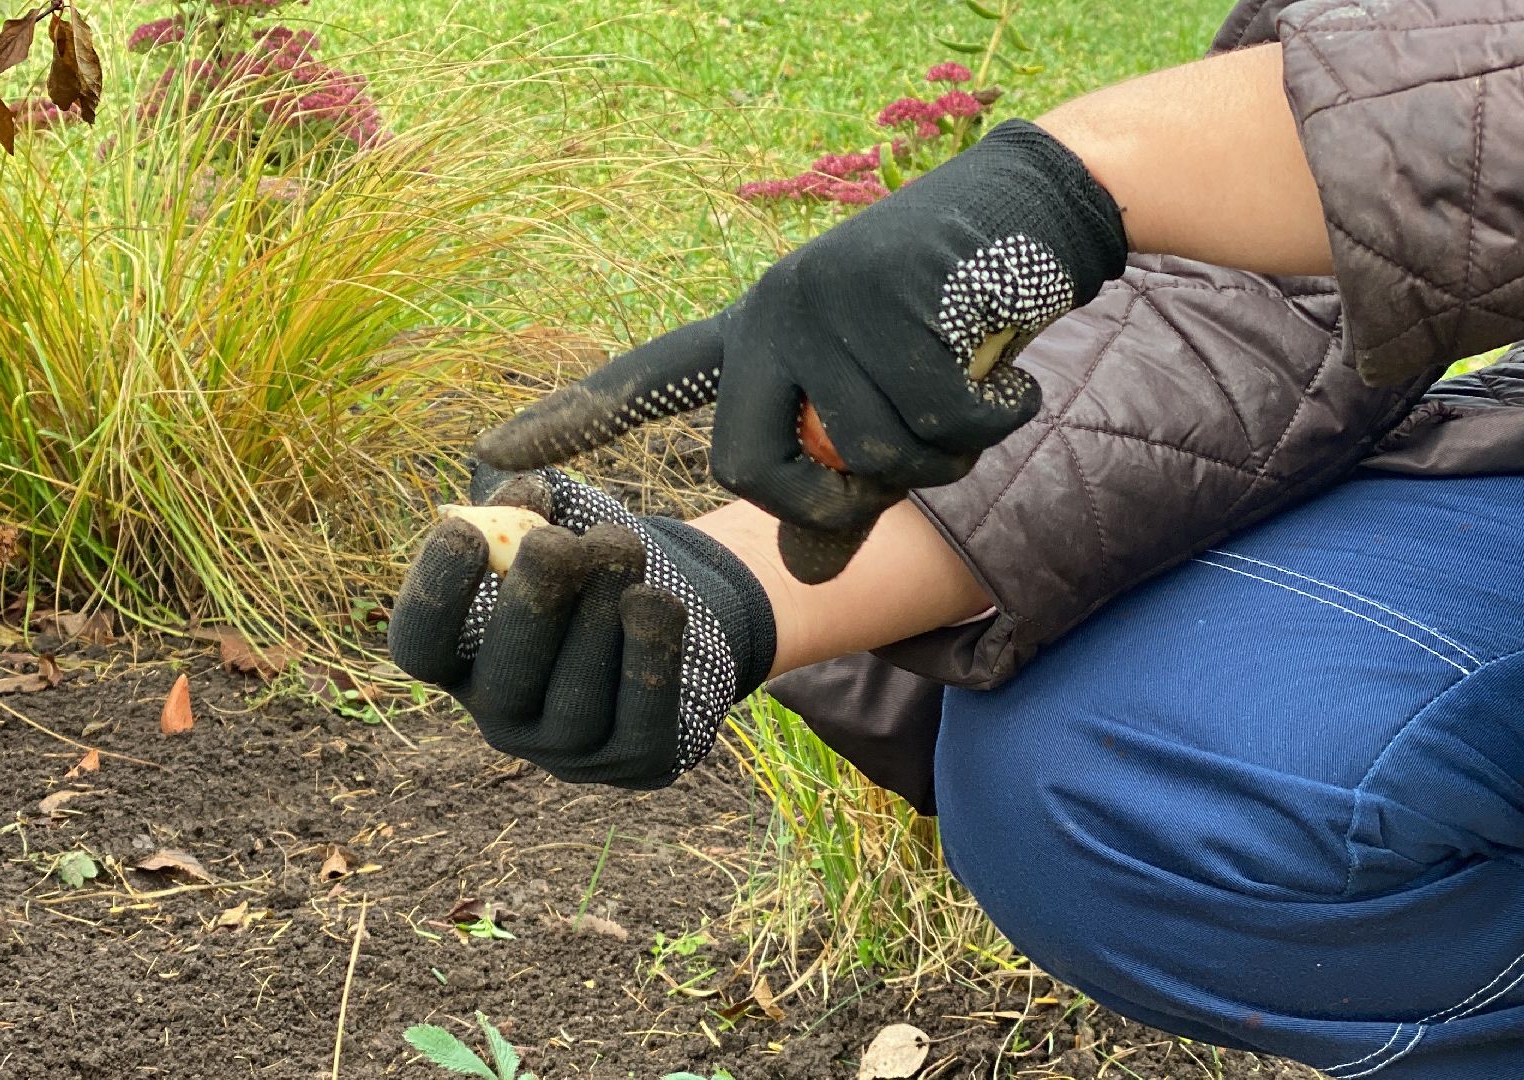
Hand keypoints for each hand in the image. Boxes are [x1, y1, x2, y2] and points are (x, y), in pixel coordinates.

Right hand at [387, 467, 776, 788]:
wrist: (664, 613)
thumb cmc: (588, 565)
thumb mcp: (555, 522)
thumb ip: (529, 502)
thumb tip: (526, 499)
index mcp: (462, 658)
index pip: (421, 647)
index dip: (433, 596)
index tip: (462, 533)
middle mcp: (502, 714)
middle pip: (505, 674)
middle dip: (533, 604)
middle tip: (556, 545)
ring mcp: (568, 748)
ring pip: (576, 692)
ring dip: (598, 614)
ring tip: (621, 547)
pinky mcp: (636, 760)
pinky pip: (640, 714)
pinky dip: (649, 653)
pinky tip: (655, 599)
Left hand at [474, 120, 1127, 583]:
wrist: (1029, 212)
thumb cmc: (942, 327)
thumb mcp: (876, 409)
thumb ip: (833, 495)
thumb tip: (803, 580)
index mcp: (753, 336)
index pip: (649, 382)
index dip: (573, 420)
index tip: (494, 453)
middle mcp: (773, 313)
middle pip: (752, 466)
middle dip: (828, 502)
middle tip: (890, 474)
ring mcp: (826, 303)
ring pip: (866, 455)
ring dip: (939, 453)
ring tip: (968, 390)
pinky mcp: (896, 298)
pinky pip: (939, 423)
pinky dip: (992, 421)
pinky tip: (1010, 379)